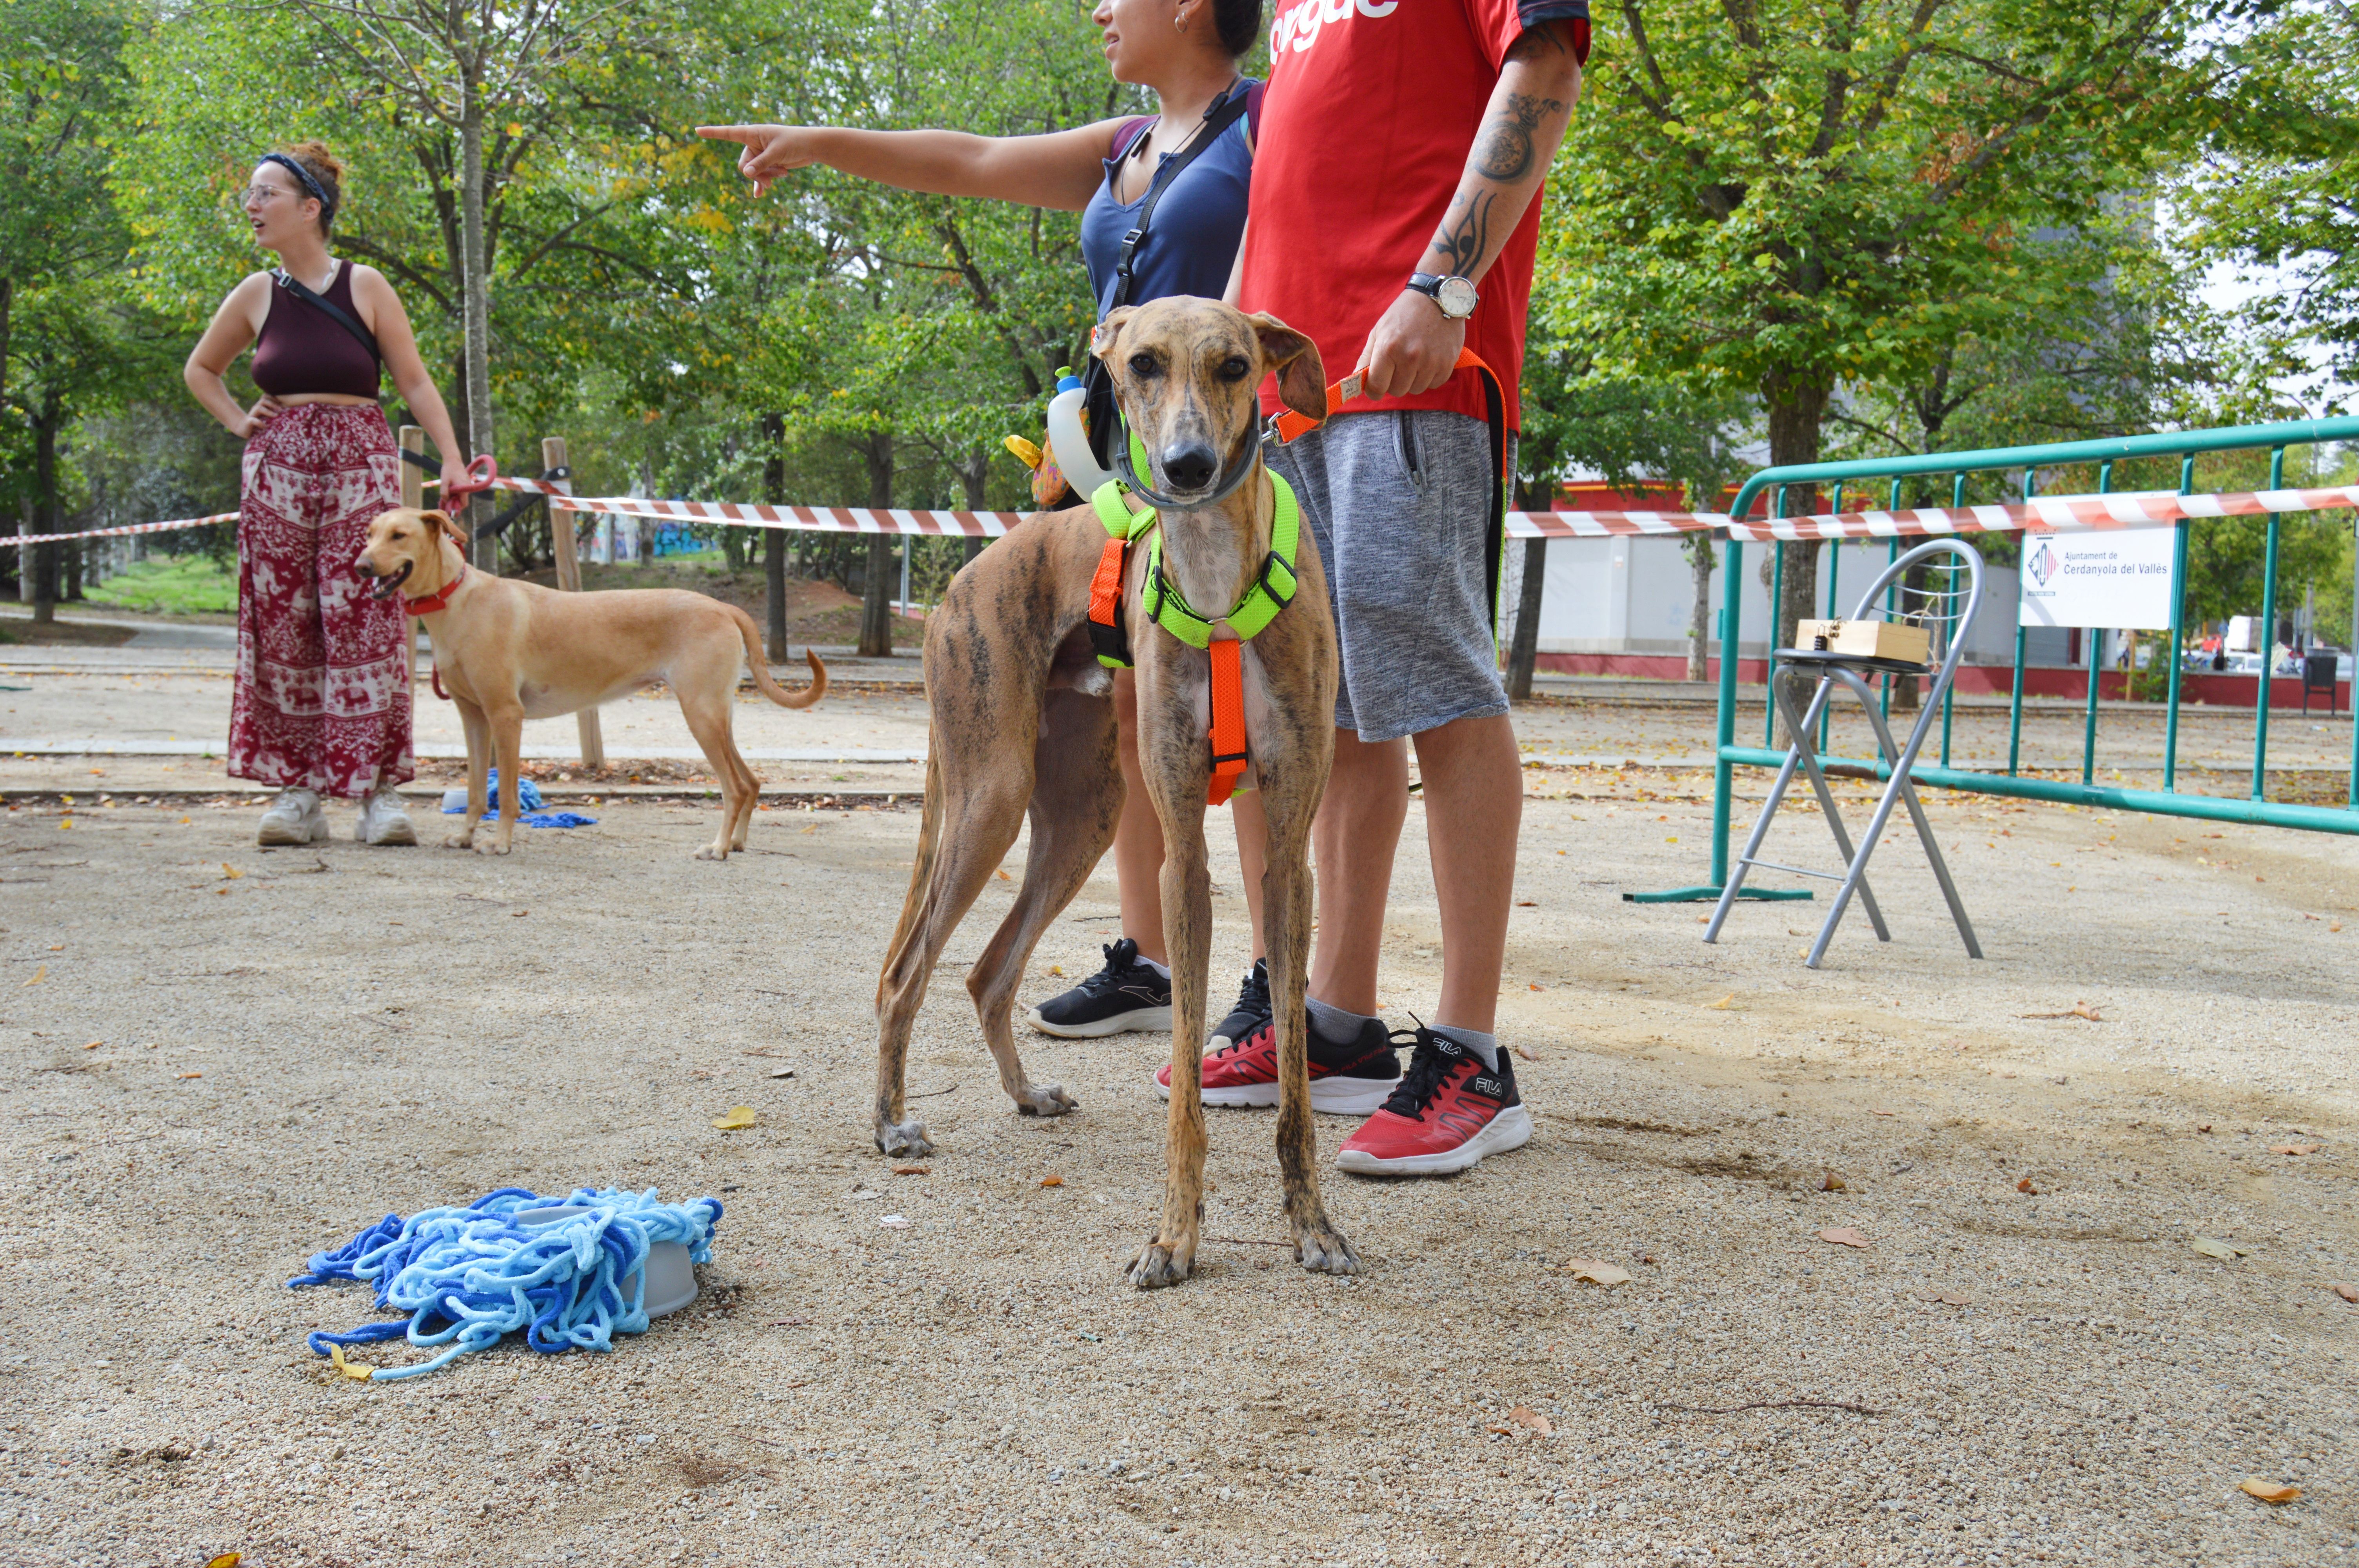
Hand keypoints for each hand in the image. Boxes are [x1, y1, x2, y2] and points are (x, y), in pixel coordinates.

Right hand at [238, 394, 285, 439]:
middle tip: (281, 410)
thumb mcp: (268, 418)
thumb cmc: (259, 423)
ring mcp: (252, 415)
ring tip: (275, 416)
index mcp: (261, 406)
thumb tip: (290, 412)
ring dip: (268, 411)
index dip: (274, 398)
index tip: (283, 403)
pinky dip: (259, 423)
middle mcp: (256, 409)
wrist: (244, 429)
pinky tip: (264, 426)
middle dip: (273, 404)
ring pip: (259, 408)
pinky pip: (253, 420)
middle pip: (263, 400)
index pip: (266, 397)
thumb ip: (275, 414)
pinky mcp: (249, 422)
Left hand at [438, 460, 472, 502]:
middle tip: (444, 500)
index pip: (463, 504)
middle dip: (454, 502)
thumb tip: (446, 501)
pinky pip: (462, 491)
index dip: (457, 507)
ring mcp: (468, 485)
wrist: (453, 460)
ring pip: (461, 495)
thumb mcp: (444, 482)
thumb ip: (444, 493)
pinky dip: (455, 492)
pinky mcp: (466, 483)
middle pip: (462, 500)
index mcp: (464, 489)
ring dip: (454, 496)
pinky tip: (449, 489)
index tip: (449, 506)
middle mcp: (468, 488)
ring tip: (445, 493)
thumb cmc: (448, 470)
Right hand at [694, 124, 820, 197]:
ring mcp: (760, 155)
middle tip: (774, 177)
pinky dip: (761, 184)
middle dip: (758, 173)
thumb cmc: (795, 142)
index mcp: (752, 133)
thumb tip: (745, 174)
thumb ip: (761, 163)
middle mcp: (753, 143)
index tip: (697, 130)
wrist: (811, 147)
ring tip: (783, 174)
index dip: (712, 133)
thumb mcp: (777, 153)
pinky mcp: (767, 164)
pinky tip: (759, 195)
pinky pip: (759, 177)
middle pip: (744, 164)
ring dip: (767, 177)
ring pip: (753, 173)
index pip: (728, 133)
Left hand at [1355, 288, 1466, 400]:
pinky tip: (1430, 358)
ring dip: (1414, 379)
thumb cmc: (1403, 314)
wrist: (1436, 297)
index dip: (1374, 390)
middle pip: (1397, 391)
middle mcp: (1410, 356)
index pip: (1377, 386)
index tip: (1376, 387)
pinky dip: (1430, 376)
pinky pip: (1434, 384)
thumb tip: (1358, 382)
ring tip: (1416, 358)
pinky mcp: (1447, 363)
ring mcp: (1430, 361)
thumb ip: (1367, 358)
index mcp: (1388, 348)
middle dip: (1395, 382)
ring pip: (1416, 389)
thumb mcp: (1379, 331)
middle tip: (1399, 364)